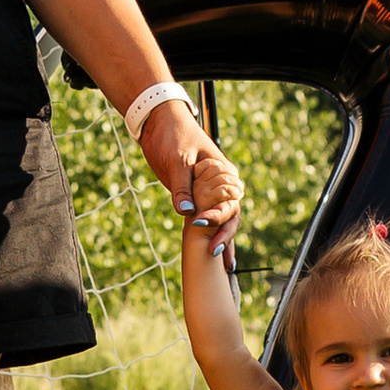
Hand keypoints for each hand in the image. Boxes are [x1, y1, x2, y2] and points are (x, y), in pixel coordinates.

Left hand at [141, 100, 244, 244]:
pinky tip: (210, 256)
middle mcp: (221, 185)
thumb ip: (183, 187)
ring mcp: (209, 192)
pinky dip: (208, 235)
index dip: (220, 218)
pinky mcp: (195, 197)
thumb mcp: (177, 160)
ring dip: (222, 240)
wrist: (159, 123)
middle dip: (226, 236)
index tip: (205, 228)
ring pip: (221, 221)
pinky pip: (204, 219)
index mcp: (224, 173)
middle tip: (218, 256)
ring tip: (225, 266)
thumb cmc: (173, 135)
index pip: (230, 202)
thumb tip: (187, 213)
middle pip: (230, 215)